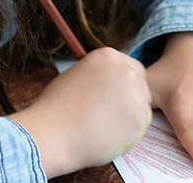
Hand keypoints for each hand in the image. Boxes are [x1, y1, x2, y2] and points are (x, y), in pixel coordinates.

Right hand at [10, 47, 151, 176]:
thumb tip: (112, 83)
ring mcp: (135, 95)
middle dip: (131, 100)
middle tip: (112, 116)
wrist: (51, 134)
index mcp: (108, 57)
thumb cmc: (55, 108)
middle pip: (141, 86)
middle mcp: (125, 71)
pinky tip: (106, 136)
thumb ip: (100, 75)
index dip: (126, 84)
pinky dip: (128, 134)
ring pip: (142, 108)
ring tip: (103, 127)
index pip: (132, 67)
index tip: (118, 96)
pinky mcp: (138, 120)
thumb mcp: (76, 75)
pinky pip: (139, 128)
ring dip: (129, 117)